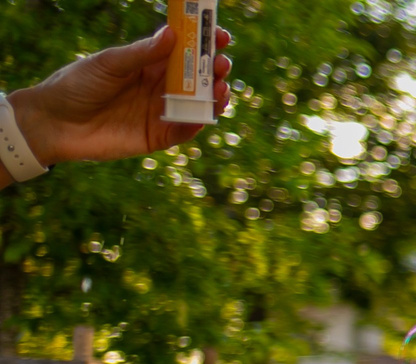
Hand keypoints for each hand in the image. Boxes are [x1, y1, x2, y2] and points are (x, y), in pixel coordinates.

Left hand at [9, 26, 232, 166]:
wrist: (54, 122)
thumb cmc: (76, 85)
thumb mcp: (109, 63)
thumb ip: (141, 53)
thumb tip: (172, 34)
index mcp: (148, 64)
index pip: (184, 52)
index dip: (204, 43)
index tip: (220, 34)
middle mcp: (159, 87)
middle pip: (197, 78)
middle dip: (214, 69)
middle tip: (222, 62)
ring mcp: (161, 112)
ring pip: (198, 104)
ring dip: (214, 97)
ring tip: (220, 87)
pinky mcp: (158, 136)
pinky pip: (185, 131)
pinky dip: (197, 124)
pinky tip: (204, 115)